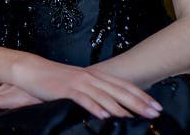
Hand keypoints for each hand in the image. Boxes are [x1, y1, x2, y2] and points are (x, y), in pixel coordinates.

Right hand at [14, 58, 162, 119]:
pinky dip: (95, 108)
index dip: (142, 95)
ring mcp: (79, 82)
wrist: (32, 70)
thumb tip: (113, 105)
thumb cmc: (56, 80)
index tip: (157, 106)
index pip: (124, 86)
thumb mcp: (79, 83)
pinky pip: (84, 99)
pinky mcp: (66, 89)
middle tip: (155, 114)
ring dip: (121, 108)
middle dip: (139, 103)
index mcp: (96, 75)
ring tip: (135, 119)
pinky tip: (105, 117)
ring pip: (105, 96)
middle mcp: (91, 77)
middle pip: (120, 91)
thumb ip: (95, 92)